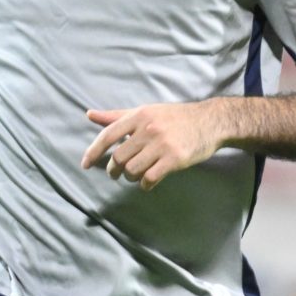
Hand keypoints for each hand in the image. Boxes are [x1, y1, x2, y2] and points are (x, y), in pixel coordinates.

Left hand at [82, 101, 223, 188]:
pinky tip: (148, 182)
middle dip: (113, 170)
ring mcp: (162, 144)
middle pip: (119, 157)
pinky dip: (145, 184)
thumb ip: (117, 116)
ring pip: (132, 169)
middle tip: (116, 173)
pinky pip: (150, 178)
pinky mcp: (175, 159)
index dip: (94, 151)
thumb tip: (89, 115)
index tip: (85, 164)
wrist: (210, 121)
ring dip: (130, 177)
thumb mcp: (146, 111)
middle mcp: (148, 129)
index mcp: (139, 116)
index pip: (108, 135)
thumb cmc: (175, 117)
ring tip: (136, 175)